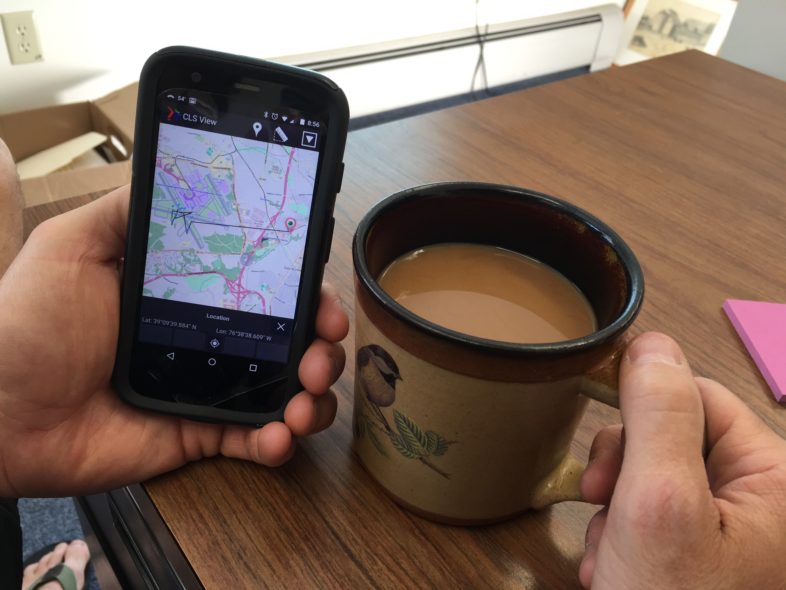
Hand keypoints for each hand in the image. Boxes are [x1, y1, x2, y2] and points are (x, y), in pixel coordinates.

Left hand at [0, 185, 347, 497]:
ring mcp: (210, 386)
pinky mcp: (201, 434)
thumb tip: (181, 168)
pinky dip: (280, 440)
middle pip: (292, 335)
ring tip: (305, 399)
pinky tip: (278, 435)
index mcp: (193, 291)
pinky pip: (255, 440)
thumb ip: (129, 209)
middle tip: (323, 352)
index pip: (267, 282)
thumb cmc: (25, 323)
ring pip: (288, 389)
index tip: (322, 297)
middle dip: (324, 343)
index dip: (305, 288)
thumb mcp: (73, 246)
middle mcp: (212, 335)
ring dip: (315, 394)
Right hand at [579, 332, 785, 588]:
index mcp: (774, 478)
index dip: (640, 409)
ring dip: (615, 513)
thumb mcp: (658, 505)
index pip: (698, 395)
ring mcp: (727, 534)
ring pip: (649, 479)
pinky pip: (648, 519)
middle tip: (601, 504)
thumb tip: (648, 342)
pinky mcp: (697, 559)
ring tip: (611, 560)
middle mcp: (759, 501)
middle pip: (669, 437)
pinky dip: (621, 540)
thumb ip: (657, 415)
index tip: (600, 443)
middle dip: (623, 472)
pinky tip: (616, 573)